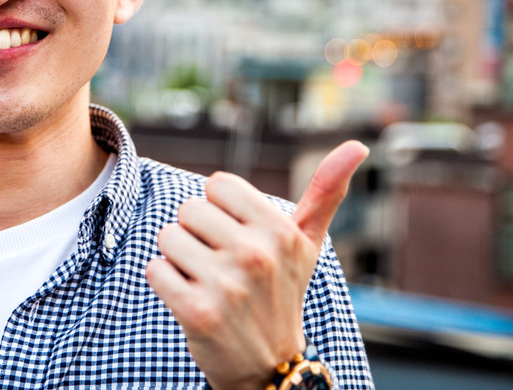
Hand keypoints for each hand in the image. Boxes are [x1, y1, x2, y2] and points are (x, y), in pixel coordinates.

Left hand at [146, 140, 368, 389]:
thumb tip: (358, 144)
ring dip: (179, 259)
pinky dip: (165, 283)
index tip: (238, 237)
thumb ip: (326, 191)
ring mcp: (226, 285)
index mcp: (280, 231)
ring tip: (207, 282)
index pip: (217, 184)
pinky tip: (191, 299)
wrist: (271, 367)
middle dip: (197, 235)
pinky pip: (154, 270)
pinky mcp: (197, 312)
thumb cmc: (282, 292)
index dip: (221, 210)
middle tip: (222, 265)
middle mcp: (256, 255)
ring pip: (168, 237)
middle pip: (188, 209)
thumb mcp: (306, 244)